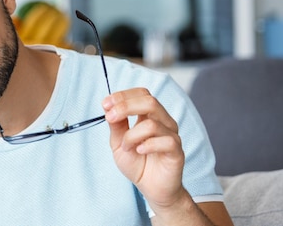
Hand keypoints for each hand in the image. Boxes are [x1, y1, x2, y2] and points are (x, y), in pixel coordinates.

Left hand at [102, 88, 186, 212]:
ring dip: (132, 135)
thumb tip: (108, 107)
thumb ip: (116, 125)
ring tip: (126, 147)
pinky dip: (147, 145)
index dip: (123, 95)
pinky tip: (139, 151)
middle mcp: (163, 122)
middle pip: (149, 101)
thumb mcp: (118, 142)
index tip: (106, 103)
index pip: (141, 94)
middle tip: (110, 117)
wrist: (150, 188)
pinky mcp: (177, 151)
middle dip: (125, 106)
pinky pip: (165, 141)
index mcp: (150, 116)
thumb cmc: (137, 164)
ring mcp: (172, 135)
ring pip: (152, 123)